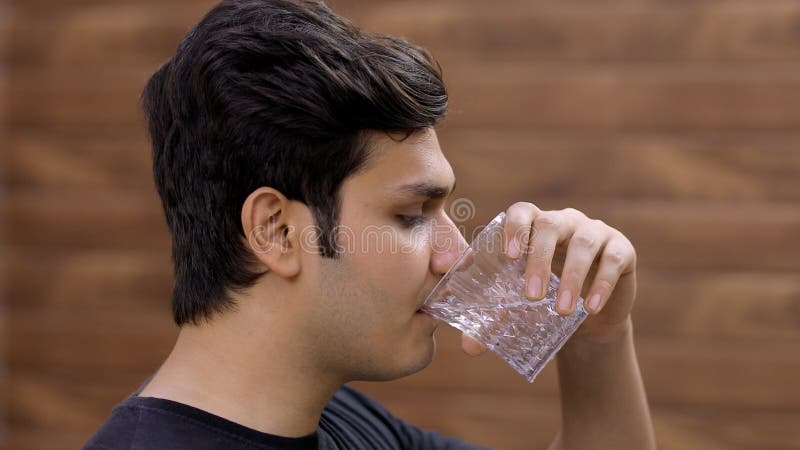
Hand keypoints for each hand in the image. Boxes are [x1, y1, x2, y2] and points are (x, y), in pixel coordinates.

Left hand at [461, 202, 637, 355]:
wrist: (588, 321)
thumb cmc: (545, 302)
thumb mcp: (520, 308)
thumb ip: (494, 321)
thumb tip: (469, 347)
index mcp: (534, 226)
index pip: (522, 211)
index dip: (514, 228)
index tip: (508, 256)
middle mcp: (565, 222)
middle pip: (550, 225)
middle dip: (539, 259)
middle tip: (531, 296)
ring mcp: (596, 232)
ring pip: (584, 243)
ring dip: (571, 278)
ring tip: (561, 312)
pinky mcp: (622, 249)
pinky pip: (614, 259)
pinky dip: (602, 283)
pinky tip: (590, 308)